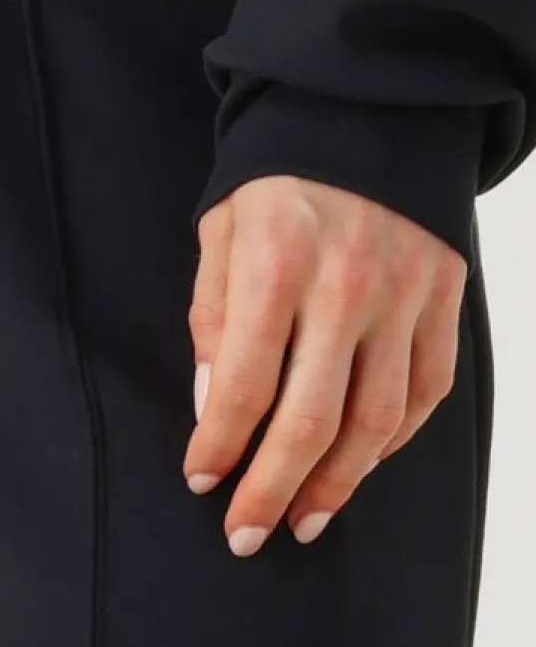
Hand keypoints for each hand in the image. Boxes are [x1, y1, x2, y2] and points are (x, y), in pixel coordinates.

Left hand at [185, 175, 467, 555]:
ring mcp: (404, 297)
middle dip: (272, 488)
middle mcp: (345, 288)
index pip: (246, 385)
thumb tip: (214, 407)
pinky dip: (394, 441)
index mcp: (275, 265)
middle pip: (311, 421)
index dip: (220, 446)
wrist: (367, 114)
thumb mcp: (222, 231)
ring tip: (305, 518)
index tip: (201, 480)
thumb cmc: (278, 179)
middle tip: (247, 533)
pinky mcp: (444, 300)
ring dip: (338, 483)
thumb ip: (214, 319)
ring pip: (376, 422)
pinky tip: (360, 465)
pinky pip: (425, 392)